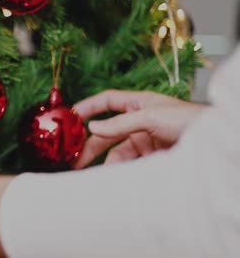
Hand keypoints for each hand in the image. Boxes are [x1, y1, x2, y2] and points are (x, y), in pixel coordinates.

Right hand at [73, 90, 204, 168]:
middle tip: (74, 158)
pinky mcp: (150, 158)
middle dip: (90, 144)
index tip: (68, 117)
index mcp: (139, 104)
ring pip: (116, 151)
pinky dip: (117, 170)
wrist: (211, 144)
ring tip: (92, 174)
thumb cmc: (188, 120)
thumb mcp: (150, 116)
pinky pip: (128, 164)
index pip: (107, 102)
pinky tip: (110, 177)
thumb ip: (120, 123)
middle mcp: (139, 121)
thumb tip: (92, 128)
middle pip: (107, 132)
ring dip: (104, 162)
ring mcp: (145, 140)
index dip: (88, 107)